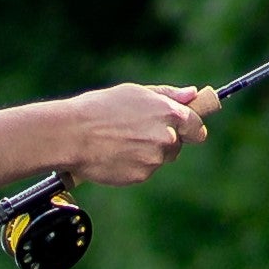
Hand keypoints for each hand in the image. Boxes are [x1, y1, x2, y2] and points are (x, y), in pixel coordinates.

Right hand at [55, 83, 223, 187]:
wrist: (72, 134)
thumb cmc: (100, 108)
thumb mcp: (135, 93)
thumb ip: (168, 95)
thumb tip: (192, 94)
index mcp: (170, 114)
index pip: (197, 127)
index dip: (191, 128)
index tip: (184, 130)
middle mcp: (168, 138)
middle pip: (178, 145)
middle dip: (163, 140)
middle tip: (136, 132)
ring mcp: (155, 159)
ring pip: (159, 159)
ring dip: (147, 153)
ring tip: (120, 142)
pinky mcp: (141, 176)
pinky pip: (143, 171)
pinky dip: (133, 165)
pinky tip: (114, 154)